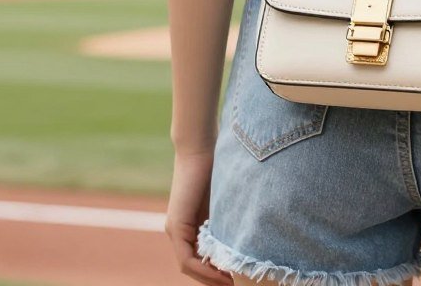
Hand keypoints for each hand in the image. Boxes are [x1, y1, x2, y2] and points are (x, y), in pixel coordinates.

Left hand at [165, 150, 233, 284]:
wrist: (200, 148)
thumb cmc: (217, 168)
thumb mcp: (225, 202)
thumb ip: (227, 221)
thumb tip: (246, 241)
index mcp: (191, 226)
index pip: (201, 260)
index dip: (218, 274)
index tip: (239, 278)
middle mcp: (179, 231)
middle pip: (194, 268)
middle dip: (215, 280)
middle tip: (238, 285)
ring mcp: (174, 229)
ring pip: (189, 267)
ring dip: (209, 279)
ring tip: (231, 284)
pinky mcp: (175, 226)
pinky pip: (186, 259)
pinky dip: (202, 270)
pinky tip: (221, 274)